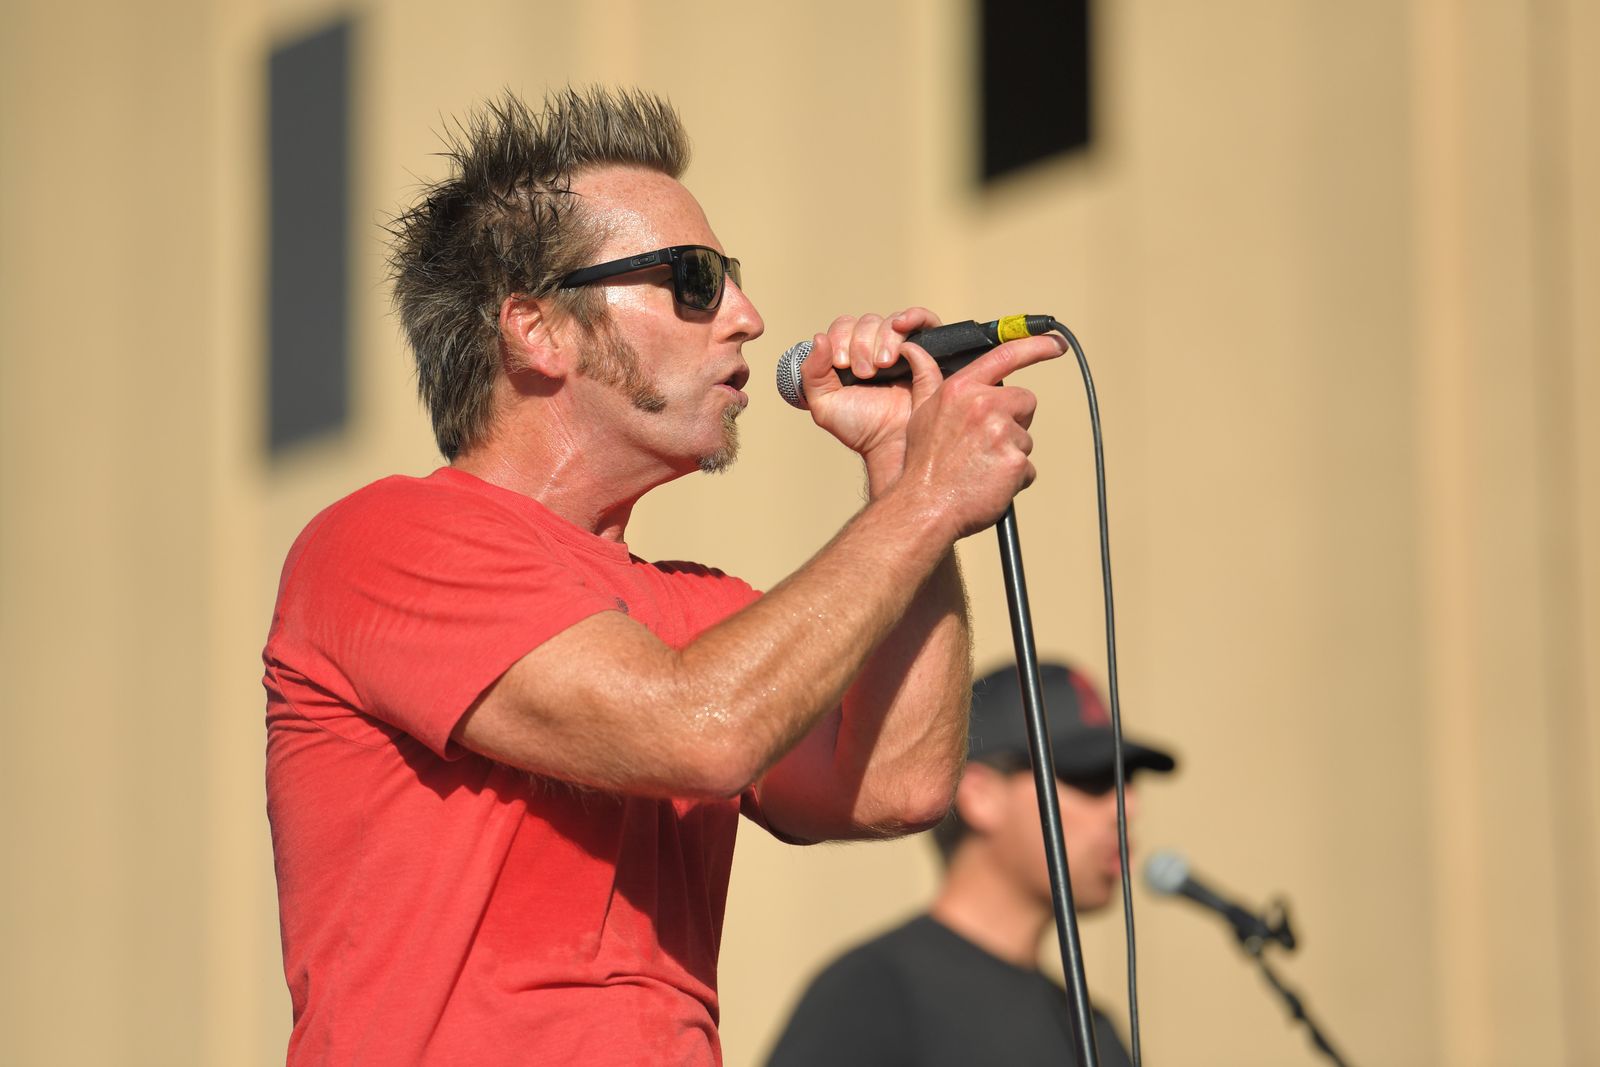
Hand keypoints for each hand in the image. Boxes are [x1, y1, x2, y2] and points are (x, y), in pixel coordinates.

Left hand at [798, 308, 943, 477]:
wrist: (891, 443)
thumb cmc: (861, 428)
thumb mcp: (824, 404)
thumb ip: (812, 372)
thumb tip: (819, 337)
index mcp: (850, 356)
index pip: (843, 327)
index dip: (840, 339)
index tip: (842, 365)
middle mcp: (876, 348)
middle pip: (866, 322)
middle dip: (861, 345)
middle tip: (865, 374)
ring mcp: (902, 348)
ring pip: (890, 322)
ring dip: (883, 340)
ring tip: (883, 366)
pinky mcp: (927, 350)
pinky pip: (924, 319)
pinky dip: (912, 316)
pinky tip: (900, 326)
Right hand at [893, 332, 1066, 538]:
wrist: (924, 506)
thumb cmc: (922, 465)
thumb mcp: (920, 414)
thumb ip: (927, 381)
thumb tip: (915, 352)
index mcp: (961, 389)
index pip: (1005, 356)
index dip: (1036, 346)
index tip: (1056, 342)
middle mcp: (983, 404)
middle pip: (1024, 401)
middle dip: (1014, 420)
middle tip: (987, 443)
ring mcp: (1002, 432)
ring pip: (1025, 438)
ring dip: (1011, 454)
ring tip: (981, 467)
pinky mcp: (1016, 461)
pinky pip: (1028, 468)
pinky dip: (1014, 479)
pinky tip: (990, 483)